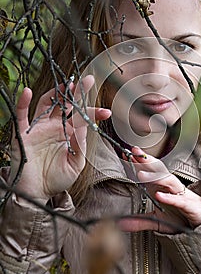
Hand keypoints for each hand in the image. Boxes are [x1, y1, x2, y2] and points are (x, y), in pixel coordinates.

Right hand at [9, 75, 110, 202]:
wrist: (37, 194)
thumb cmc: (57, 179)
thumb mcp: (76, 164)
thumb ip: (80, 147)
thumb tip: (83, 128)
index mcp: (68, 133)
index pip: (81, 117)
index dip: (93, 112)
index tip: (107, 112)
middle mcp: (54, 127)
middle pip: (66, 104)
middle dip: (76, 92)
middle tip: (89, 80)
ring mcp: (38, 128)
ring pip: (46, 104)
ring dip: (56, 93)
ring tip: (67, 84)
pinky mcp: (22, 134)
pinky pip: (21, 115)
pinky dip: (23, 102)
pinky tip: (27, 91)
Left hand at [120, 147, 200, 233]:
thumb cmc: (180, 215)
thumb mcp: (156, 220)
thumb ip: (140, 221)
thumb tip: (122, 224)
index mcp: (160, 187)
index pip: (148, 171)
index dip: (137, 162)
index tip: (124, 154)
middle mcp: (169, 187)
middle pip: (157, 170)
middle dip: (146, 160)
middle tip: (134, 152)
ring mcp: (178, 194)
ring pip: (168, 180)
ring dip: (154, 176)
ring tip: (140, 175)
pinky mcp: (187, 205)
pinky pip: (178, 199)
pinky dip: (169, 197)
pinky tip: (158, 195)